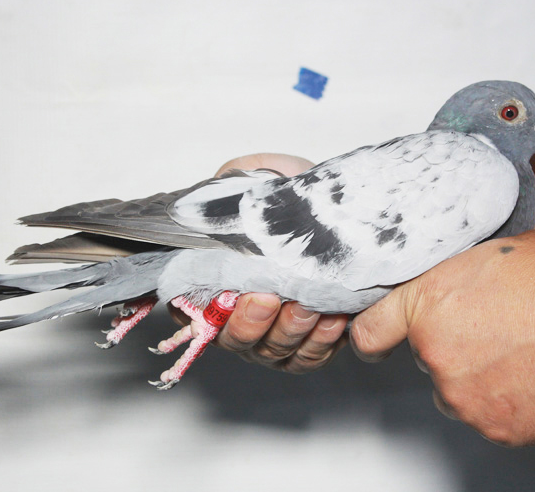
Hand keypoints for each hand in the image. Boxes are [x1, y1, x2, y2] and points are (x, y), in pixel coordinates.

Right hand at [174, 153, 350, 372]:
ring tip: (309, 306)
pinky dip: (321, 341)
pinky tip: (332, 319)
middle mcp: (239, 316)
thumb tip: (205, 202)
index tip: (229, 293)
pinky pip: (309, 356)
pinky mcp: (308, 345)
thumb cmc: (293, 197)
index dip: (209, 311)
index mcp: (214, 284)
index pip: (195, 312)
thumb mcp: (258, 178)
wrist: (340, 208)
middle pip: (234, 339)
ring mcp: (272, 335)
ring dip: (290, 330)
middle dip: (251, 323)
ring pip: (273, 350)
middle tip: (269, 299)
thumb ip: (229, 187)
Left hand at [350, 230, 534, 445]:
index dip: (374, 333)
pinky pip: (491, 414)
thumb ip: (462, 272)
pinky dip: (508, 401)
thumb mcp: (503, 250)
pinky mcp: (496, 427)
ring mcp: (464, 395)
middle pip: (426, 356)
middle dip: (451, 345)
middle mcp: (435, 352)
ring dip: (478, 376)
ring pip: (457, 390)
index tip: (376, 340)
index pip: (371, 328)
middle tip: (496, 329)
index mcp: (430, 301)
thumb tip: (459, 278)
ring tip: (525, 353)